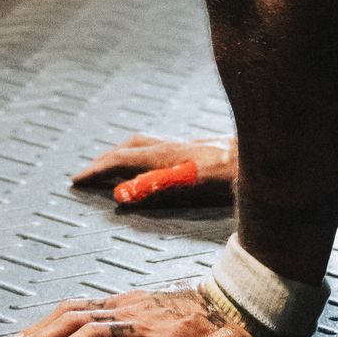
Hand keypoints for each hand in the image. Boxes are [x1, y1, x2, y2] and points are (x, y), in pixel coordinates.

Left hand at [0, 284, 274, 336]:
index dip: (40, 327)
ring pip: (93, 335)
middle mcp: (132, 309)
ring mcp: (151, 325)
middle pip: (72, 320)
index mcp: (128, 304)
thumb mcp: (160, 314)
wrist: (249, 304)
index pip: (73, 310)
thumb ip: (131, 325)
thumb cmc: (207, 313)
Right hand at [71, 135, 235, 205]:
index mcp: (165, 156)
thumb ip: (155, 188)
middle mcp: (173, 146)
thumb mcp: (191, 187)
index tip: (76, 180)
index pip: (121, 161)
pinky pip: (160, 146)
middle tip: (89, 173)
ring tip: (113, 166)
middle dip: (106, 159)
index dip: (97, 171)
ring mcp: (187, 144)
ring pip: (145, 143)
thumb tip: (120, 193)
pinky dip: (144, 153)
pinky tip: (153, 164)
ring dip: (123, 153)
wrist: (261, 156)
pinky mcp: (200, 148)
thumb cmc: (231, 176)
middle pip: (130, 146)